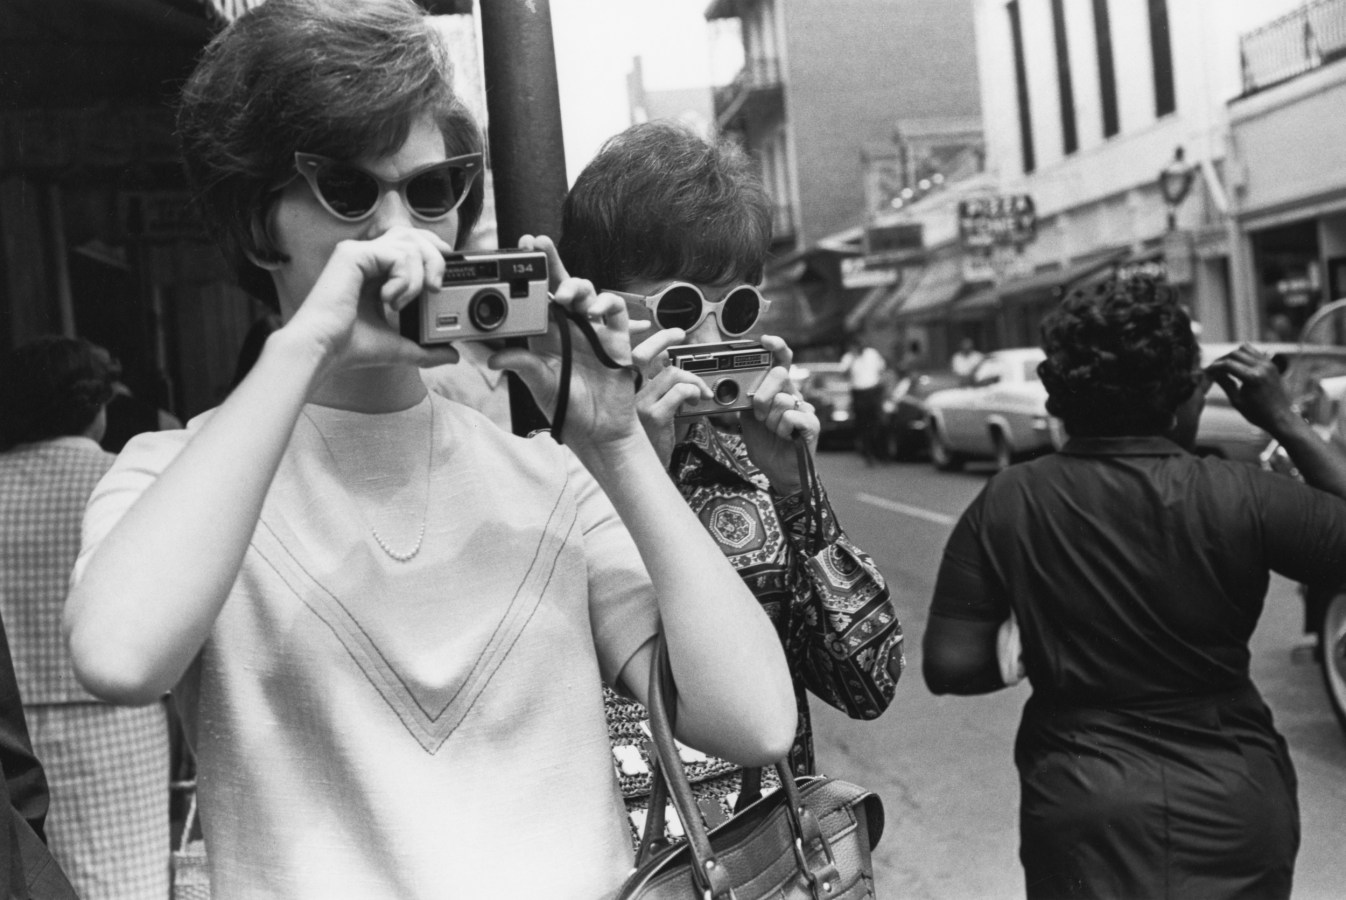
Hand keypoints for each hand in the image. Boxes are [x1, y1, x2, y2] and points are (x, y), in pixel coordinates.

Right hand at [282, 227, 460, 384]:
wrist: (324, 350)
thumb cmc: (350, 347)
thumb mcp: (398, 345)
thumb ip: (426, 349)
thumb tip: (452, 355)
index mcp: (376, 272)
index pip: (411, 245)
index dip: (433, 254)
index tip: (441, 281)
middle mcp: (367, 257)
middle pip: (414, 235)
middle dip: (435, 258)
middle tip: (434, 288)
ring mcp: (359, 252)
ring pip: (410, 244)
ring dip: (416, 277)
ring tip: (400, 303)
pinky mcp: (353, 254)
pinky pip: (397, 253)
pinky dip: (404, 279)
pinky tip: (388, 299)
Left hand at [488, 235, 639, 450]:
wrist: (600, 431)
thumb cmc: (569, 409)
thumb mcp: (540, 386)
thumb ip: (522, 367)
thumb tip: (495, 359)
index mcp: (546, 336)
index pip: (535, 298)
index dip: (527, 275)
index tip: (514, 255)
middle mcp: (569, 328)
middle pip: (560, 285)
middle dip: (550, 261)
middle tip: (536, 243)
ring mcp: (593, 330)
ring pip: (587, 292)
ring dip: (575, 286)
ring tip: (563, 295)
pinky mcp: (616, 338)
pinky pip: (614, 311)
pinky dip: (606, 304)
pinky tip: (594, 310)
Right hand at [628, 328, 708, 465]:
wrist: (643, 471)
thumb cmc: (648, 438)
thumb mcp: (648, 407)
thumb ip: (655, 384)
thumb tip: (668, 359)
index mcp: (621, 388)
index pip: (629, 353)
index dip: (645, 338)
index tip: (661, 331)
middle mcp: (623, 393)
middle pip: (643, 353)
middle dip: (663, 338)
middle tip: (679, 335)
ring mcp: (636, 403)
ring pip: (670, 373)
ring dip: (693, 379)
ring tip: (700, 391)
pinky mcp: (652, 415)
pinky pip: (679, 391)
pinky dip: (694, 392)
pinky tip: (697, 402)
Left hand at [740, 335, 818, 493]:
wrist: (778, 472)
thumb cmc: (766, 444)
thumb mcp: (748, 418)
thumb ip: (746, 399)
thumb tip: (734, 384)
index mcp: (779, 390)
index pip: (781, 361)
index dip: (776, 347)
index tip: (765, 341)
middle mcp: (794, 395)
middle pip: (779, 376)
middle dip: (762, 396)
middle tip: (761, 416)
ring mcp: (805, 409)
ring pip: (781, 400)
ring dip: (771, 421)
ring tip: (775, 432)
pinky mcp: (812, 424)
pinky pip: (790, 417)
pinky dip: (782, 430)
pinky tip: (786, 438)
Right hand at [1207, 344, 1302, 436]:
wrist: (1281, 417)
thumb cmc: (1258, 413)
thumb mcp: (1237, 401)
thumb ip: (1224, 384)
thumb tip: (1212, 373)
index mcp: (1253, 377)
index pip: (1227, 364)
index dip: (1214, 366)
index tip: (1206, 371)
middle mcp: (1262, 367)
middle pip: (1235, 353)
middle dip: (1221, 360)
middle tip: (1214, 369)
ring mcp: (1269, 364)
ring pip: (1245, 348)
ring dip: (1232, 355)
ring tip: (1226, 366)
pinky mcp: (1272, 365)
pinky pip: (1254, 352)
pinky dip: (1244, 355)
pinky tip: (1238, 365)